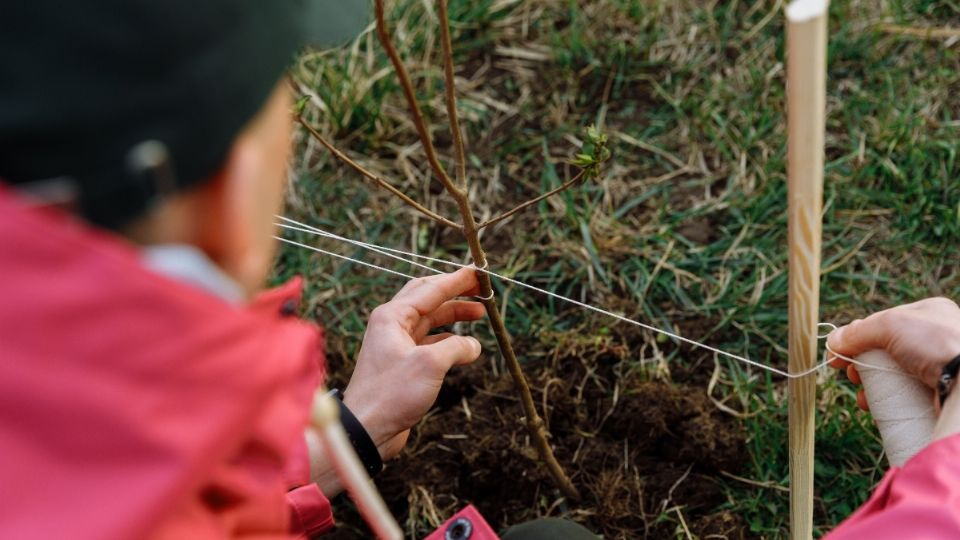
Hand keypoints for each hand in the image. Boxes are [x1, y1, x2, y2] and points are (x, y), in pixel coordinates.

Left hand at [342, 267, 485, 459]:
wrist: (366, 428)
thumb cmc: (391, 393)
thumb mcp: (431, 364)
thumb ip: (456, 347)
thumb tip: (473, 345)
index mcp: (392, 316)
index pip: (431, 289)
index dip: (457, 280)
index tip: (479, 272)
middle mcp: (391, 325)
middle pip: (428, 298)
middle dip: (455, 292)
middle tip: (480, 289)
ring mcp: (396, 344)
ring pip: (430, 320)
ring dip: (454, 315)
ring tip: (480, 314)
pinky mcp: (402, 363)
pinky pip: (429, 341)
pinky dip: (448, 340)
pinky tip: (465, 345)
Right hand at [828, 297, 959, 409]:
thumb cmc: (936, 344)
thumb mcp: (890, 325)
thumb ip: (858, 332)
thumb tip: (832, 342)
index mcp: (928, 314)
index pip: (882, 324)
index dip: (857, 339)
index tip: (838, 355)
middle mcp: (935, 338)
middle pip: (885, 352)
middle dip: (863, 366)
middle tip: (853, 377)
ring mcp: (938, 366)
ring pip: (894, 376)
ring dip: (872, 387)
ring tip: (864, 399)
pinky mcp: (940, 392)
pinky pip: (906, 396)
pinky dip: (887, 402)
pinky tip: (877, 408)